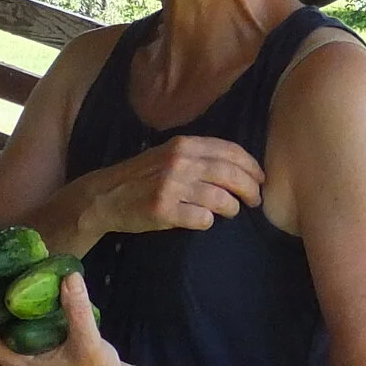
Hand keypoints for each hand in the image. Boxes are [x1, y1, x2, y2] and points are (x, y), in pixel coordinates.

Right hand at [77, 135, 263, 237]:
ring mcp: (171, 186)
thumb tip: (238, 167)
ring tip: (231, 212)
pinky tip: (204, 221)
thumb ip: (198, 155)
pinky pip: (201, 218)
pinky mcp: (163, 210)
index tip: (260, 179)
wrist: (105, 196)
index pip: (230, 151)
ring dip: (232, 208)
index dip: (251, 166)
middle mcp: (179, 162)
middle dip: (250, 190)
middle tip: (255, 201)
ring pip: (221, 198)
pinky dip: (208, 221)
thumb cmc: (142, 176)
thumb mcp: (168, 154)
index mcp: (184, 144)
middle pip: (231, 175)